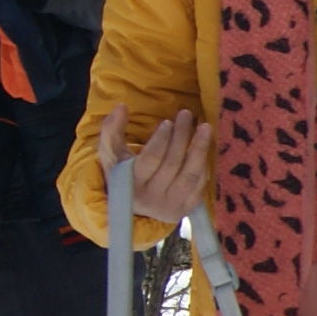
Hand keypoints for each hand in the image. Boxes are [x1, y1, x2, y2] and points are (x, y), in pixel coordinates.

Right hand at [97, 104, 214, 234]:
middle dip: (181, 136)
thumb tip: (121, 106)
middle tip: (186, 114)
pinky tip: (205, 146)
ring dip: (200, 148)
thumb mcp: (111, 154)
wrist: (135, 206)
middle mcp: (152, 198)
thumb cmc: (122, 173)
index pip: (150, 159)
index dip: (161, 140)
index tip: (168, 122)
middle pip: (172, 163)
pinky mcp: (186, 209)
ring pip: (190, 175)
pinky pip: (200, 184)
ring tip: (205, 127)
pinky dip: (203, 164)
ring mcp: (171, 206)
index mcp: (131, 185)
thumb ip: (111, 129)